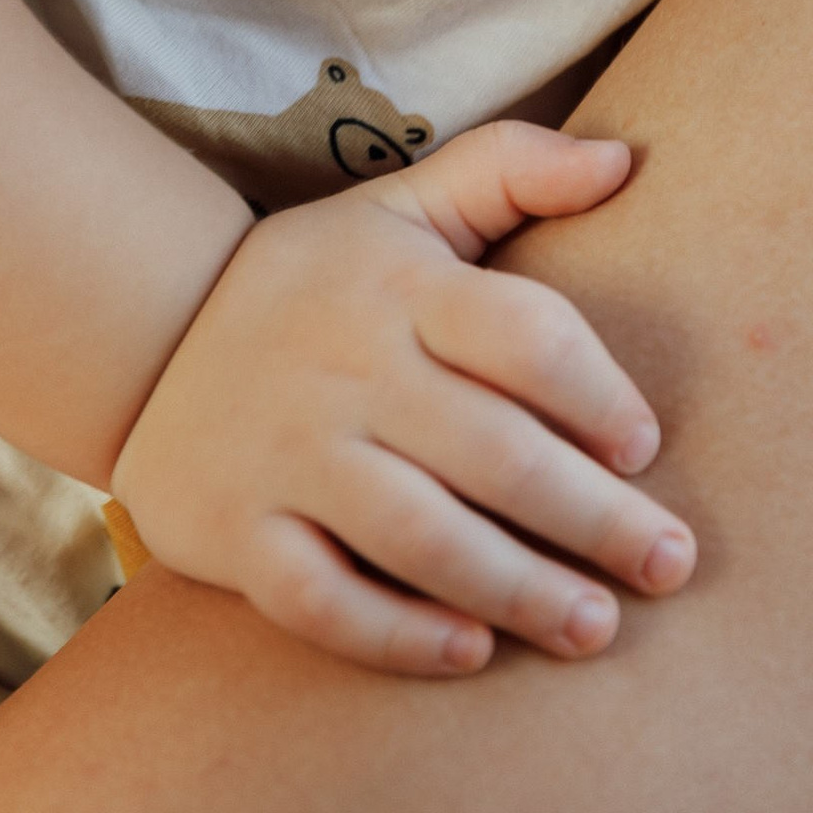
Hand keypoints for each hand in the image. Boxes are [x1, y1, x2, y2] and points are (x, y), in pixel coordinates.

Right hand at [112, 124, 696, 673]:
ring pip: (418, 534)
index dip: (598, 393)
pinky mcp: (236, 533)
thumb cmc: (317, 282)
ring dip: (518, 588)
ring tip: (598, 628)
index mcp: (399, 286)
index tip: (645, 449)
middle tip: (670, 564)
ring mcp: (286, 455)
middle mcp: (346, 369)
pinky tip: (472, 653)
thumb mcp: (403, 206)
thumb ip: (511, 170)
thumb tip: (625, 160)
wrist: (143, 340)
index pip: (523, 336)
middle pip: (492, 452)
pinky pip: (320, 598)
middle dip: (594, 517)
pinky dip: (396, 634)